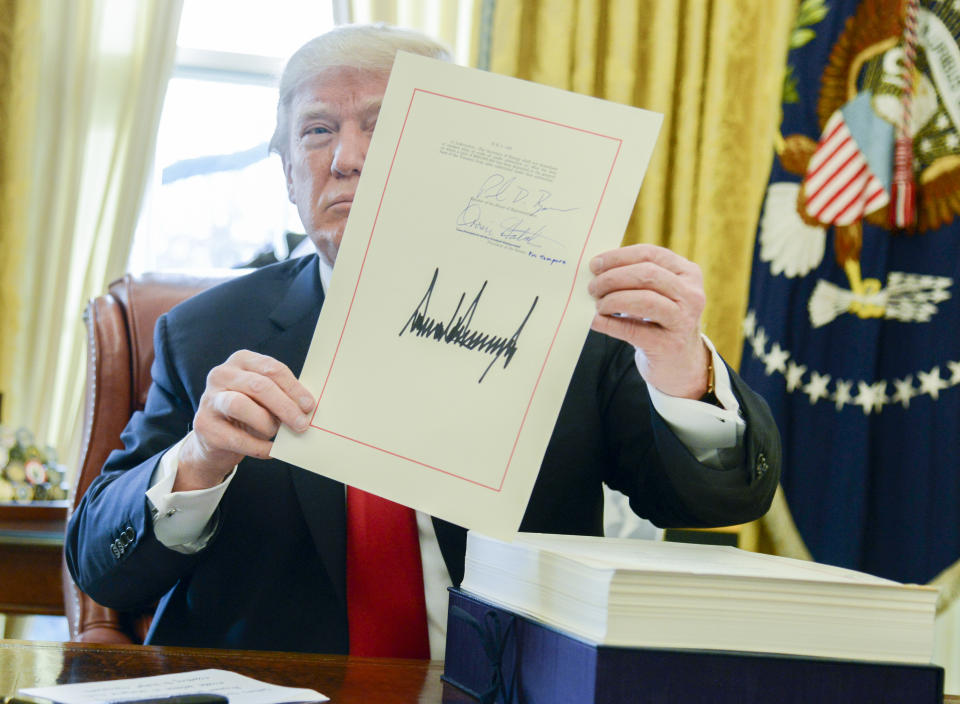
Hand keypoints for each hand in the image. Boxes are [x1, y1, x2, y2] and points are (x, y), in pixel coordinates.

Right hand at [175, 350, 314, 490]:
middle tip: (302, 424)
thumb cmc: (250, 412)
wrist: (216, 439)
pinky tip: (271, 450)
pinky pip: (236, 438)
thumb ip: (283, 395)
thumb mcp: (266, 398)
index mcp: (241, 360)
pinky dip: (259, 446)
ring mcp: (209, 399)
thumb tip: (308, 407)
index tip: (309, 406)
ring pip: (240, 405)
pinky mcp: (203, 425)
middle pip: (258, 386)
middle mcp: (221, 374)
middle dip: (285, 406)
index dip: (293, 388)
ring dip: (267, 423)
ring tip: (276, 433)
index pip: (271, 369)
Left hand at [587, 244, 709, 398]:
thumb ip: (635, 279)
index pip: (650, 254)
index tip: (595, 264)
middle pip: (646, 274)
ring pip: (644, 299)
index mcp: (688, 273)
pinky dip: (609, 324)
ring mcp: (683, 320)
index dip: (619, 257)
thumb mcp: (658, 294)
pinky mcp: (669, 345)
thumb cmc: (660, 322)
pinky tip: (596, 321)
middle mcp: (691, 294)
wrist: (680, 365)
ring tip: (598, 305)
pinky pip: (633, 329)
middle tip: (592, 287)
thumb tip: (597, 270)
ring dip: (612, 300)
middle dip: (613, 278)